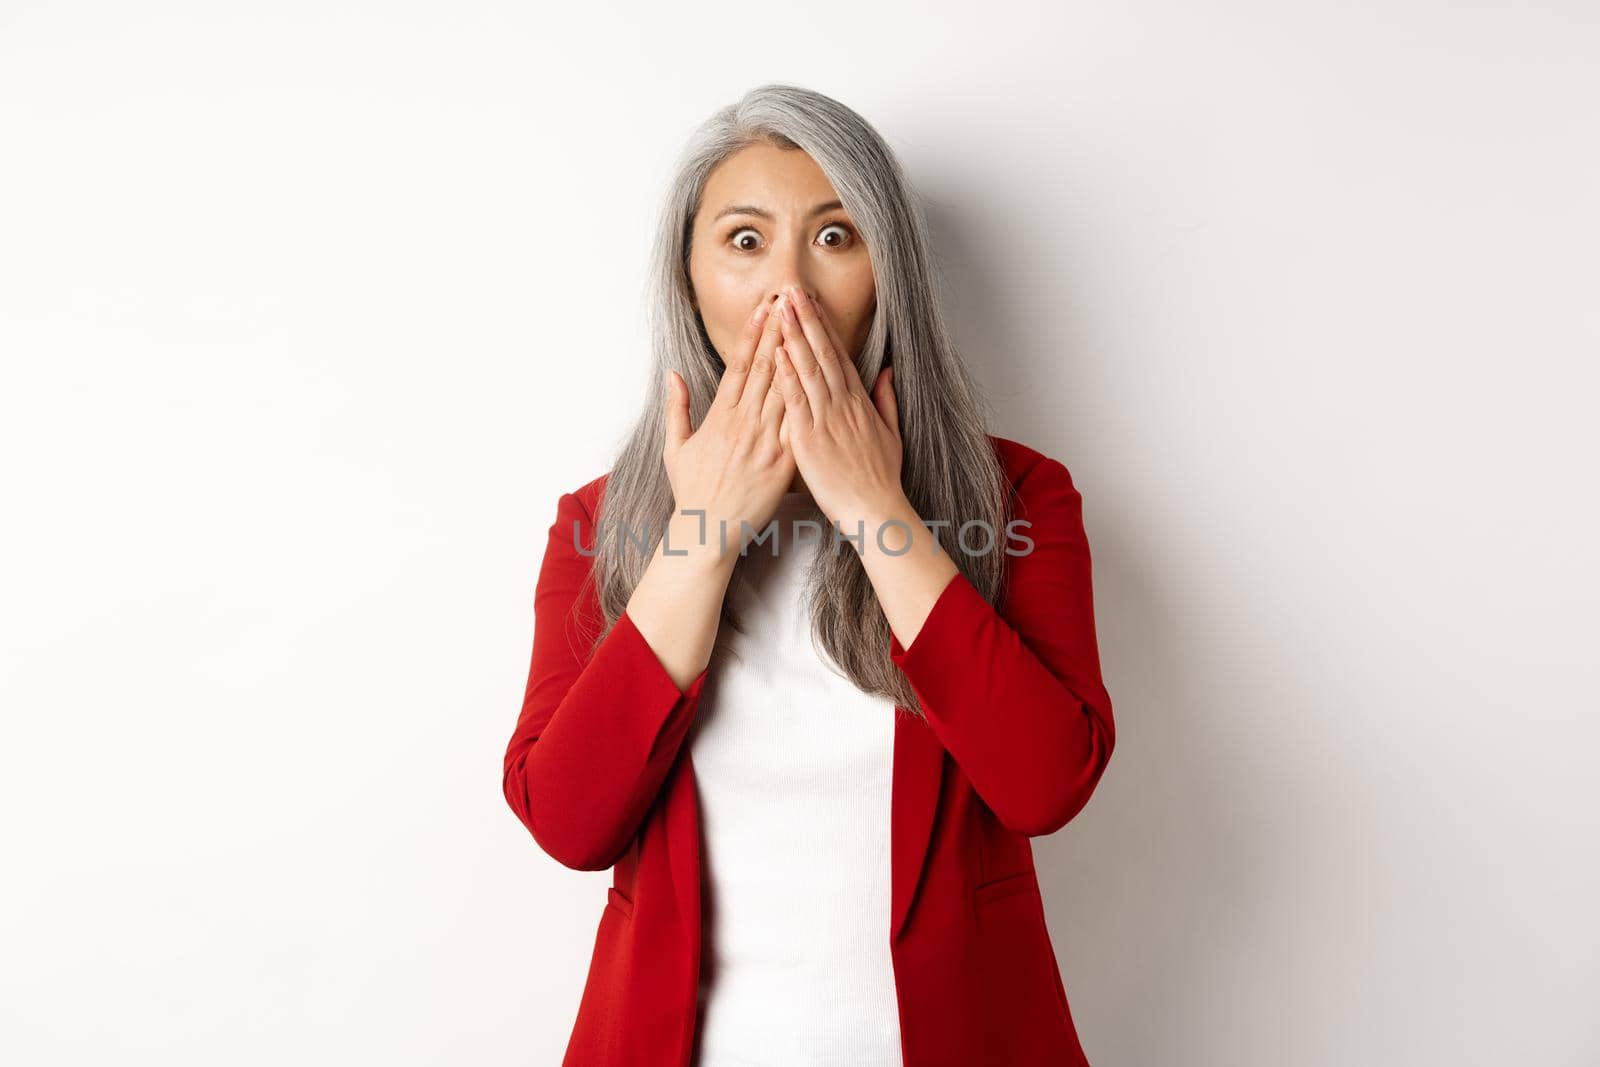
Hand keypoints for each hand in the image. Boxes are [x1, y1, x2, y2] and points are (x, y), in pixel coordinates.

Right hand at [663, 292, 795, 558]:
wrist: (707, 531)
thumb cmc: (692, 492)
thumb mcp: (675, 447)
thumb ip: (677, 408)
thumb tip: (673, 375)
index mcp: (719, 417)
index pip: (739, 365)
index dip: (752, 334)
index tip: (763, 308)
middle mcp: (743, 423)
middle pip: (765, 368)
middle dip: (779, 330)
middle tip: (792, 299)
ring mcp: (764, 441)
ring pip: (785, 389)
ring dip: (798, 354)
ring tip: (809, 325)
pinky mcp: (782, 462)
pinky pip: (799, 424)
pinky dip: (809, 398)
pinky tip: (821, 375)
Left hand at [772, 284, 904, 527]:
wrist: (876, 511)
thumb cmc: (880, 480)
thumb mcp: (891, 435)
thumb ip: (886, 400)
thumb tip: (886, 371)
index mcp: (859, 403)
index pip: (838, 356)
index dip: (823, 327)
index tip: (810, 303)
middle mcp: (843, 405)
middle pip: (822, 354)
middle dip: (806, 320)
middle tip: (791, 291)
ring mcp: (827, 420)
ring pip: (809, 370)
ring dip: (794, 336)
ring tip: (781, 309)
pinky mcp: (810, 440)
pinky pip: (797, 402)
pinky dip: (788, 376)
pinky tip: (779, 353)